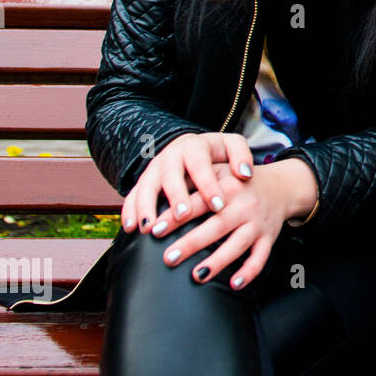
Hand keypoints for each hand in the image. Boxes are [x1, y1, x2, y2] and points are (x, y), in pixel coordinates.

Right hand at [121, 132, 254, 234]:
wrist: (193, 148)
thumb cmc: (217, 152)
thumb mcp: (232, 146)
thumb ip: (241, 155)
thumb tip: (245, 174)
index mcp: (194, 146)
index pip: (200, 164)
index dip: (208, 184)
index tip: (218, 205)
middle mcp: (170, 155)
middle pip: (170, 175)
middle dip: (176, 196)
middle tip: (183, 216)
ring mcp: (154, 168)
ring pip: (147, 186)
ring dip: (147, 207)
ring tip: (150, 229)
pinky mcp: (144, 181)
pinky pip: (133, 195)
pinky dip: (130, 211)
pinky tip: (131, 229)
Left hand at [150, 159, 315, 289]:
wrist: (282, 186)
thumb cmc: (239, 182)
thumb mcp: (219, 171)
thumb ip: (194, 179)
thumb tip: (159, 190)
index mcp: (228, 188)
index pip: (199, 202)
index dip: (176, 216)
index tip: (155, 229)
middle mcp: (244, 206)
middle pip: (216, 226)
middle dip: (192, 243)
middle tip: (168, 258)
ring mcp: (257, 224)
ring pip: (237, 245)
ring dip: (218, 261)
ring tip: (197, 276)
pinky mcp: (269, 238)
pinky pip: (260, 257)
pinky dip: (249, 272)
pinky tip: (234, 284)